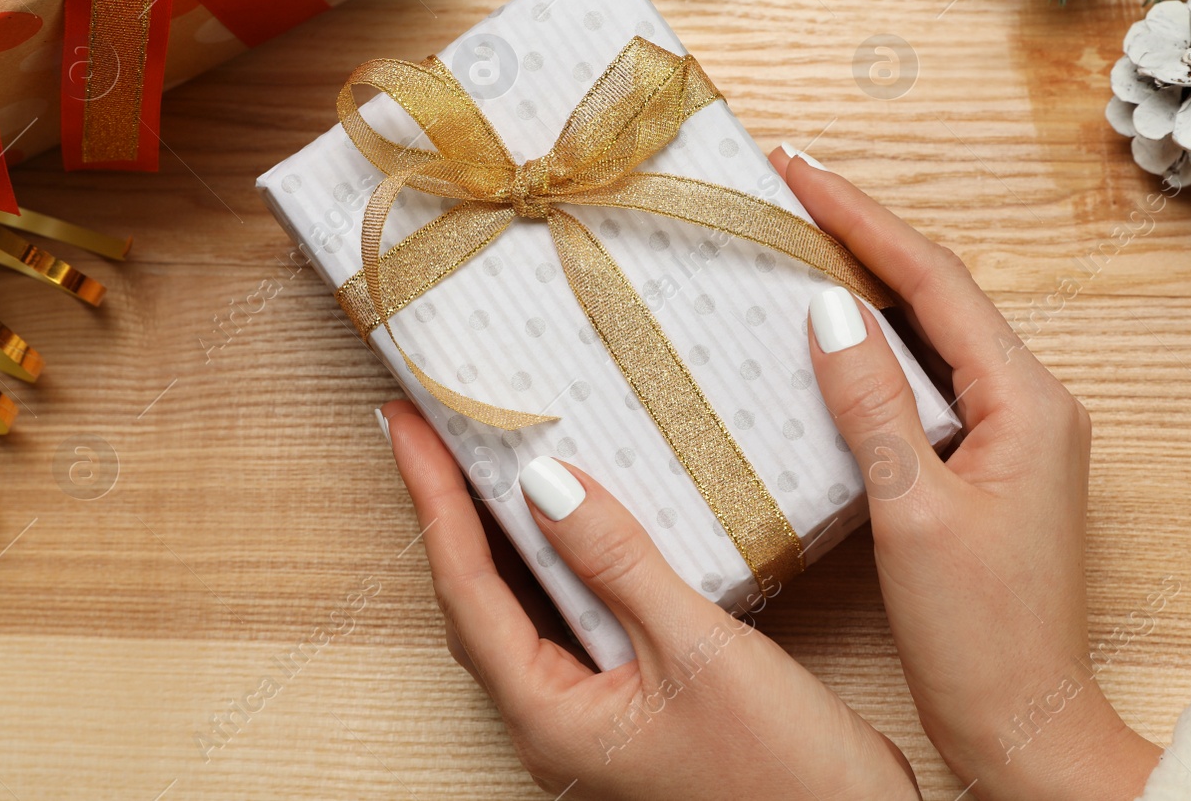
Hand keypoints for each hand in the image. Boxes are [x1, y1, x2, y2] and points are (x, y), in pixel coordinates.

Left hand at [382, 399, 922, 800]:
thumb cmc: (781, 775)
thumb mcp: (700, 650)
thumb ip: (620, 564)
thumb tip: (544, 484)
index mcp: (549, 715)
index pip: (466, 586)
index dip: (433, 498)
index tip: (409, 424)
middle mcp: (554, 718)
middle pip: (476, 597)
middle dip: (449, 509)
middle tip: (432, 427)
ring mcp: (591, 712)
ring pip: (522, 607)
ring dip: (500, 531)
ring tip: (482, 456)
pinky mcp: (631, 702)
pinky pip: (572, 617)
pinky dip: (559, 560)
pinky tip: (578, 521)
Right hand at [770, 147, 1162, 800]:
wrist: (1024, 722)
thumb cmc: (979, 634)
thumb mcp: (913, 512)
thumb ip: (873, 404)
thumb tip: (830, 307)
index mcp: (1027, 402)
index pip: (933, 281)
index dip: (861, 219)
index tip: (799, 171)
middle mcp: (1032, 402)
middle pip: (937, 292)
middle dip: (864, 234)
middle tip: (790, 188)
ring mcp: (1013, 432)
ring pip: (932, 331)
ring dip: (870, 283)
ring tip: (801, 236)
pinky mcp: (988, 462)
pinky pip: (928, 379)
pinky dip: (877, 346)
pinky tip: (831, 334)